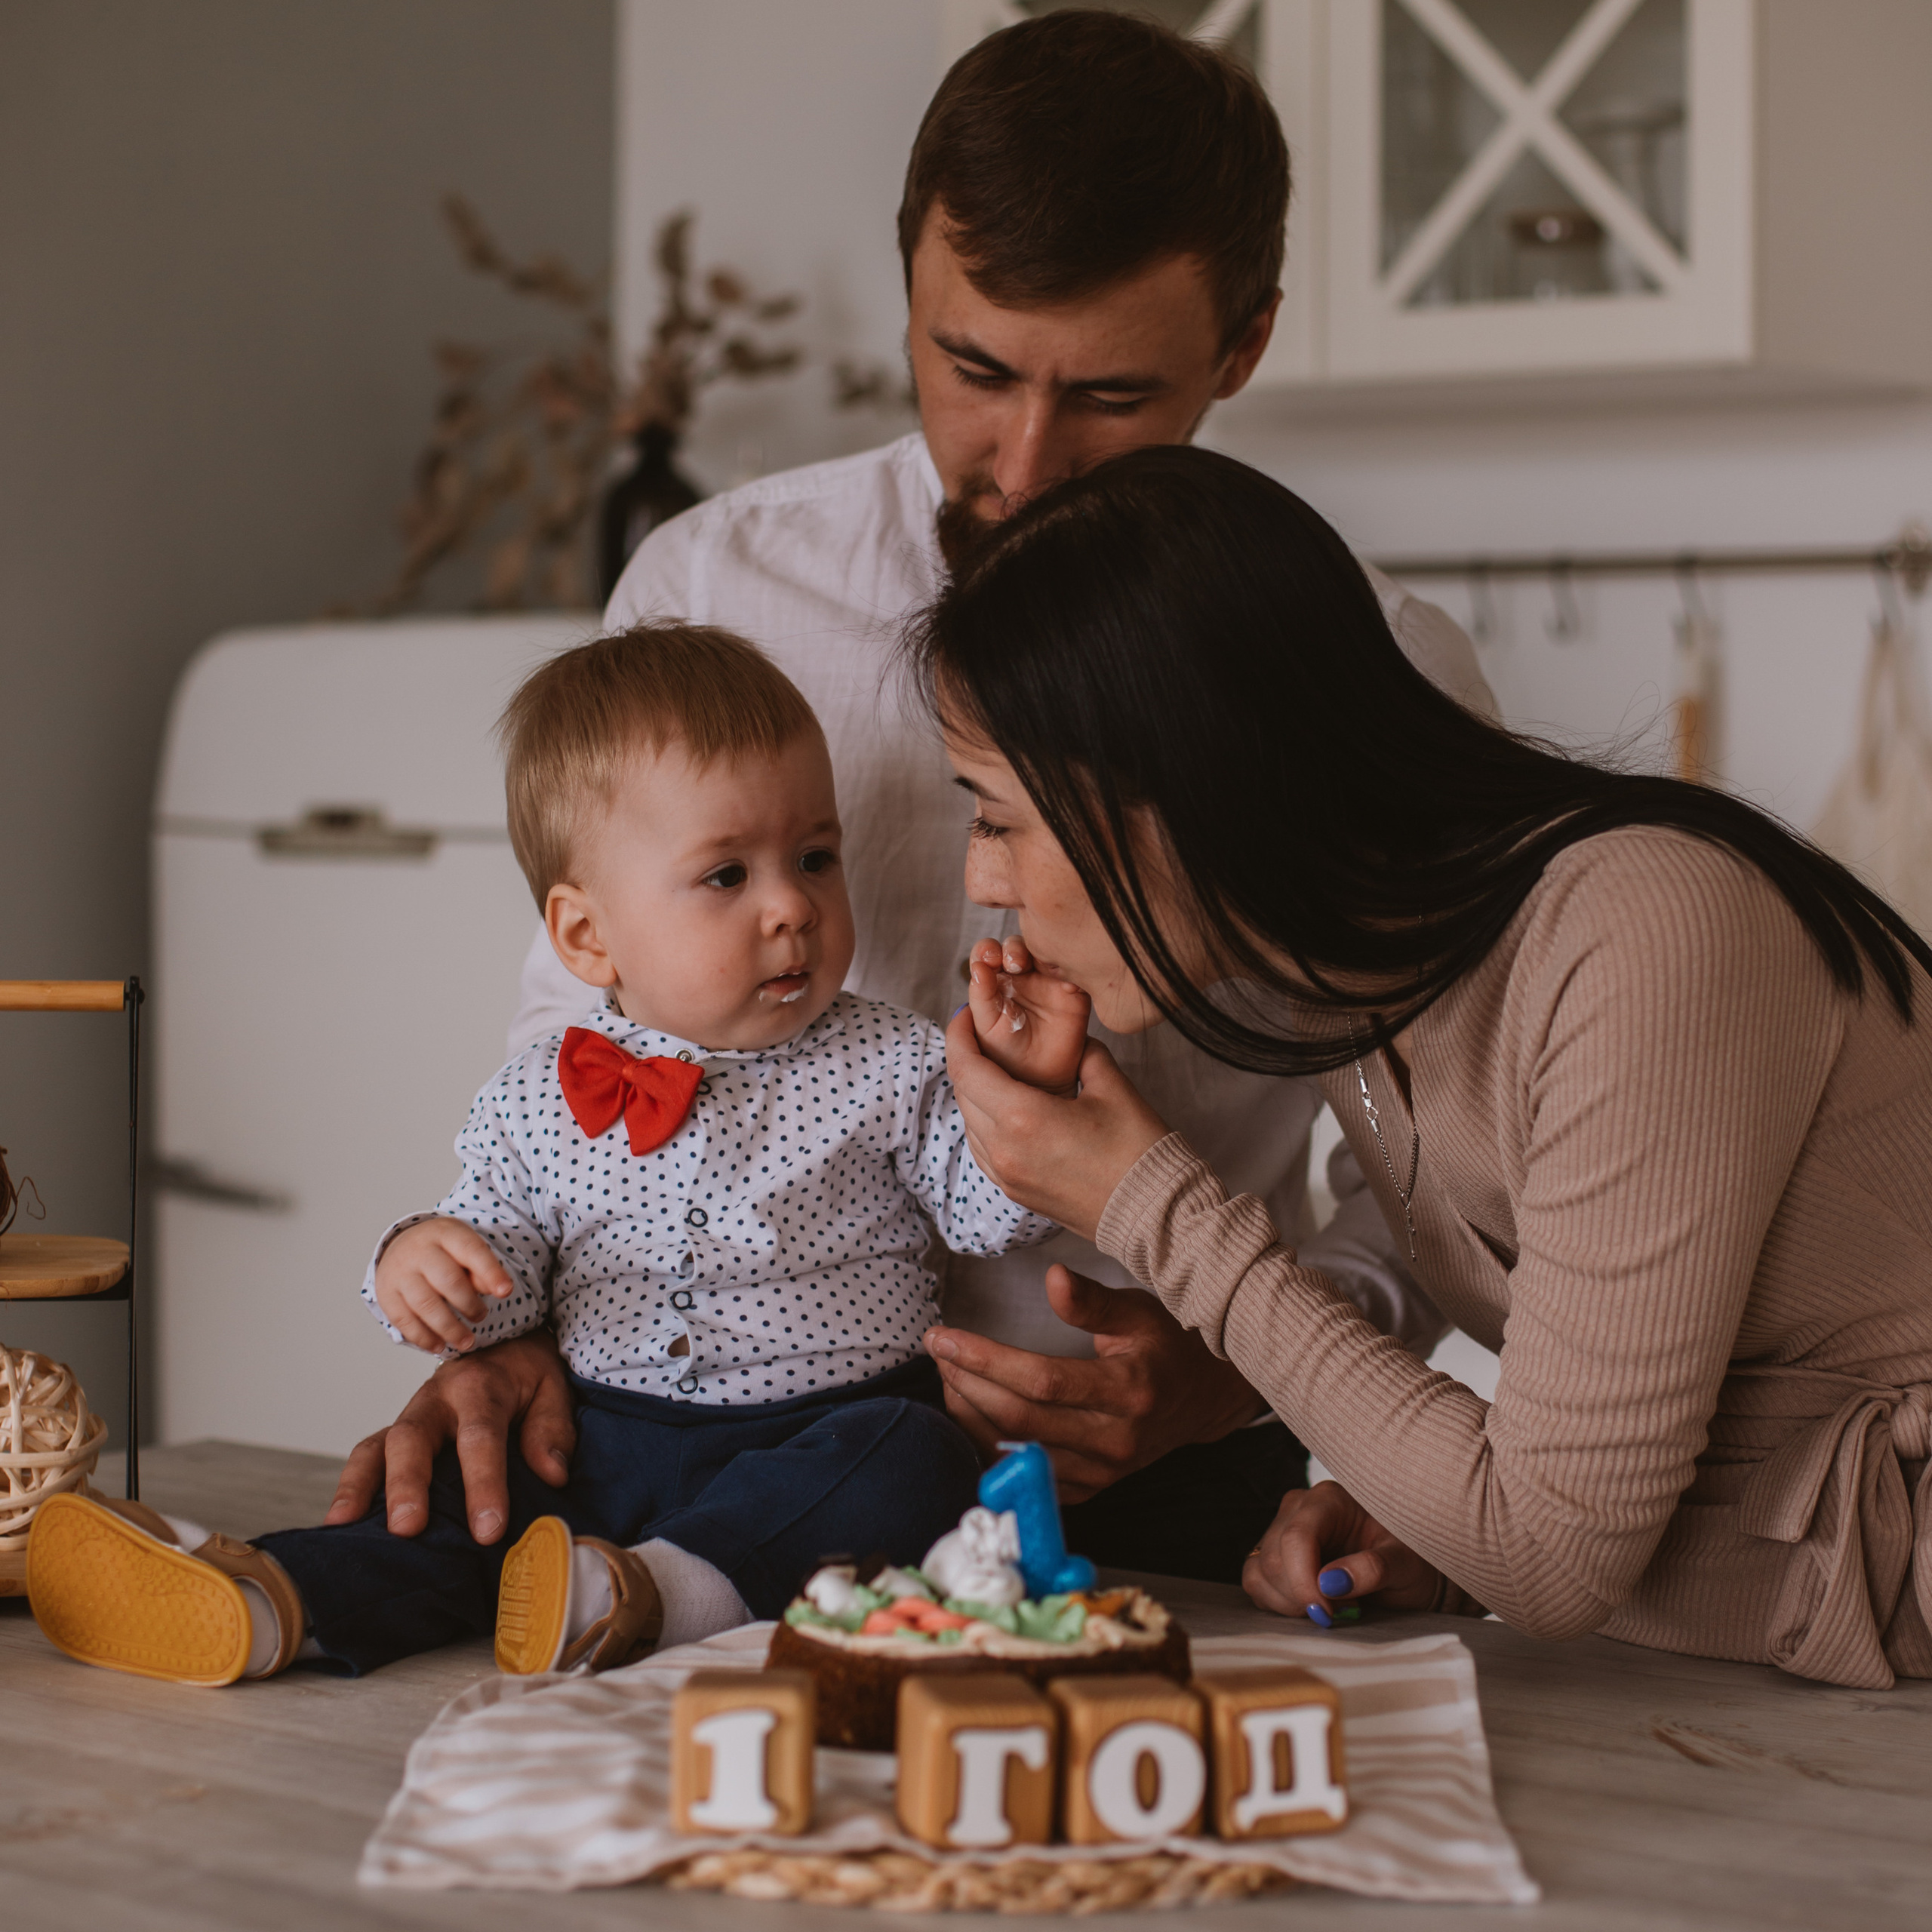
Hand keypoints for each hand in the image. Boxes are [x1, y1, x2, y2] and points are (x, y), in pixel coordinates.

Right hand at [323, 1327, 574, 1541]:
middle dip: (408, 1484)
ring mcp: (410, 1414)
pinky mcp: (395, 1432)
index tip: (488, 1529)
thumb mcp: (553, 1391)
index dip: (484, 1484)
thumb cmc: (529, 1377)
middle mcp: (437, 1398)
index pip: (479, 1437)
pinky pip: (367, 1455)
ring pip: (377, 1446)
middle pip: (413, 1438)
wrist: (506, 1342)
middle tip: (409, 1528)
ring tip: (345, 1527)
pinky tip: (339, 1524)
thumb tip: (551, 1475)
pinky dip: (351, 1486)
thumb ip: (552, 1430)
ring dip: (360, 1486)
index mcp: (481, 1387)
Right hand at [373, 1217, 512, 1352]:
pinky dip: (424, 1337)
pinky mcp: (386, 1294)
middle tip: (482, 1316)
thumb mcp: (465, 1249)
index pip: (471, 1250)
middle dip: (469, 1304)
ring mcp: (399, 1273)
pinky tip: (440, 1345)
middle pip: (448, 1280)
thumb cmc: (444, 1252)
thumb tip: (498, 1290)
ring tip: (467, 1341)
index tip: (507, 1292)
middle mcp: (419, 1251)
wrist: (402, 1245)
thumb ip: (481, 1269)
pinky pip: (404, 1320)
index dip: (491, 1272)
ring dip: (450, 1328)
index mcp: (445, 1233)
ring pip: (425, 1304)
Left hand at [924, 1263, 1267, 1501]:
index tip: (945, 1337)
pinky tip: (967, 1413)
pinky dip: (987, 1446)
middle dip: (967, 1383)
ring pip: (1015, 1451)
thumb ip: (1092, 1300)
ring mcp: (1103, 1474)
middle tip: (937, 1350)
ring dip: (969, 1414)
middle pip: (1019, 1420)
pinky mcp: (1091, 1489)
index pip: (1041, 1381)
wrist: (1206, 1400)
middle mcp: (1115, 1442)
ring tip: (946, 1374)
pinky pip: (1025, 1475)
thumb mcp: (1138, 1311)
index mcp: (1129, 1393)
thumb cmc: (1168, 1345)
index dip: (986, 1359)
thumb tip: (1052, 1277)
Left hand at [946, 1010, 1168, 1241]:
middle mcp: (1004, 1149)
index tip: (964, 1016)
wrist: (1154, 1213)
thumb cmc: (1138, 1149)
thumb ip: (1084, 1053)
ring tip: (995, 1070)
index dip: (958, 1035)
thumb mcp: (1113, 1086)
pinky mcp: (1016, 1192)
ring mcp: (1007, 1176)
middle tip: (981, 1036)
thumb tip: (1072, 1041)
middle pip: (963, 1093)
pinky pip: (983, 1150)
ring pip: (970, 1123)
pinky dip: (985, 1123)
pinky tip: (1006, 1110)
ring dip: (975, 1093)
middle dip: (967, 1059)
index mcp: (1022, 1117)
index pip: (966, 1067)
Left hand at [965, 937, 1089, 1093]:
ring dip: (1039, 952)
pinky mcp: (1074, 991)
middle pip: (1015, 947)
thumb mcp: (987, 1028)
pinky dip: (1071, 968)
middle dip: (1011, 948)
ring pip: (1043, 952)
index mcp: (993, 983)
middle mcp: (1020, 978)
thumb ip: (981, 998)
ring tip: (1031, 967)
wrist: (1041, 1083)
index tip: (988, 960)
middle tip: (1012, 961)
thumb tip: (978, 968)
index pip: (987, 954)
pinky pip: (1075, 971)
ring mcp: (1047, 982)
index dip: (986, 951)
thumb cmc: (1008, 1058)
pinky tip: (1063, 979)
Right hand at [1242, 1479, 1441, 1618]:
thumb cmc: (1412, 1561)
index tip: (1326, 1613)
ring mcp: (1282, 1530)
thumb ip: (1373, 1568)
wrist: (1409, 1572)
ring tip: (1329, 1607)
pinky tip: (1311, 1605)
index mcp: (1330, 1499)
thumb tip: (1331, 1583)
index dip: (1304, 1580)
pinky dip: (1278, 1603)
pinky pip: (1256, 1582)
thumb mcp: (1405, 1564)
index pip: (1297, 1536)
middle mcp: (1299, 1508)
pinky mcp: (1274, 1555)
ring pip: (1260, 1571)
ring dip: (1288, 1602)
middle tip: (1338, 1613)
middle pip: (1274, 1556)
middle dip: (1300, 1595)